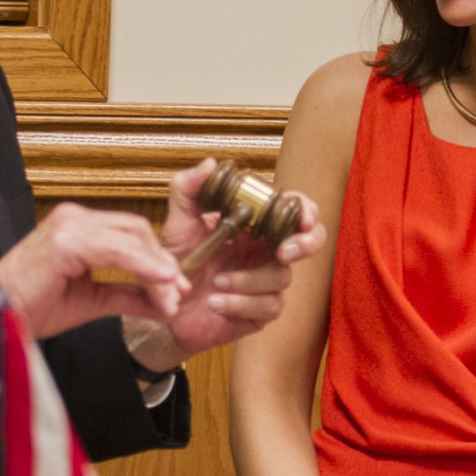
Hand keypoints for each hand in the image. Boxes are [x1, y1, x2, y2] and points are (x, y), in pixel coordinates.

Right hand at [0, 202, 188, 337]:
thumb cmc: (30, 308)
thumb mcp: (91, 300)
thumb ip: (127, 295)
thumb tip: (164, 303)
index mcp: (78, 227)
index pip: (131, 233)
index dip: (158, 258)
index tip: (176, 286)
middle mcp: (74, 218)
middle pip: (137, 230)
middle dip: (162, 262)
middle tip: (178, 292)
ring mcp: (69, 225)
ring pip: (131, 238)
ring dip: (156, 269)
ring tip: (172, 296)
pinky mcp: (67, 240)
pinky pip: (117, 251)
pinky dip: (142, 266)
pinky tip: (159, 283)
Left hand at [124, 158, 326, 371]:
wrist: (164, 307)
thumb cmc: (176, 262)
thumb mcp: (178, 222)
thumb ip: (188, 189)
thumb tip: (211, 163)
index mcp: (255, 225)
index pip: (293, 210)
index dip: (306, 210)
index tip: (302, 218)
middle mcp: (266, 250)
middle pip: (311, 240)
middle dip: (306, 243)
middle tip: (282, 252)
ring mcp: (266, 282)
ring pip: (283, 277)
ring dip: (249, 280)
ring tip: (216, 282)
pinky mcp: (261, 311)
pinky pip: (268, 306)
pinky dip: (241, 303)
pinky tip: (216, 302)